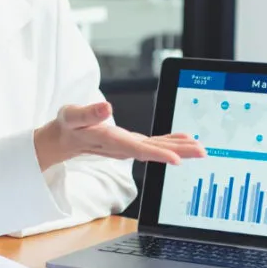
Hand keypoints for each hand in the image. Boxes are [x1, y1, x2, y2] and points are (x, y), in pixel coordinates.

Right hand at [34, 102, 205, 170]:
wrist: (64, 139)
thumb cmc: (67, 125)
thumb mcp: (71, 115)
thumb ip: (88, 113)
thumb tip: (106, 108)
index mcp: (109, 140)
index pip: (137, 149)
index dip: (158, 154)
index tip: (177, 159)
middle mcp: (122, 146)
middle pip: (154, 151)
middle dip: (179, 153)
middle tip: (202, 152)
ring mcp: (128, 146)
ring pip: (157, 148)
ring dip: (179, 149)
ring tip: (200, 148)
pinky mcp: (131, 142)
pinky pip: (154, 144)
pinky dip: (171, 142)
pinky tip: (184, 139)